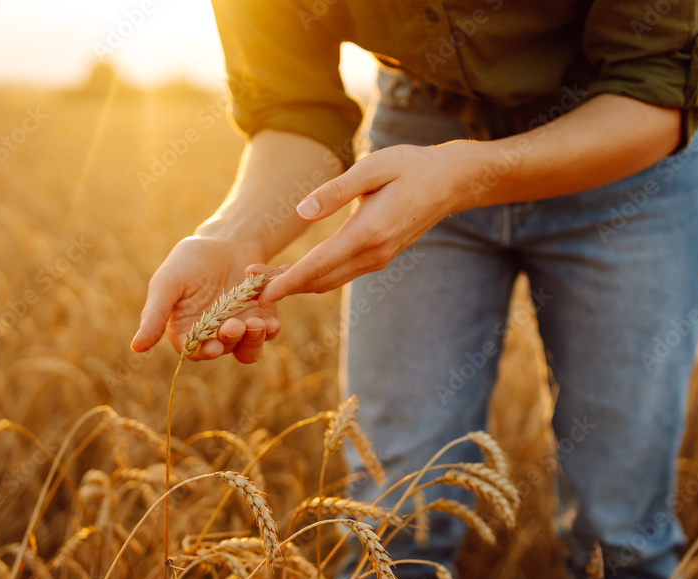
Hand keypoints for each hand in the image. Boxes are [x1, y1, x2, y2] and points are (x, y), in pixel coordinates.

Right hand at [131, 236, 281, 362]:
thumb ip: (154, 316)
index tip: (213, 346)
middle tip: (236, 325)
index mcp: (188, 331)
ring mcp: (240, 328)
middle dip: (231, 340)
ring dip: (254, 340)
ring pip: (249, 348)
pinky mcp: (262, 318)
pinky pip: (269, 332)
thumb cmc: (190, 261)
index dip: (204, 352)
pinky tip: (271, 319)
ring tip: (257, 324)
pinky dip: (271, 328)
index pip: (194, 351)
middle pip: (224, 350)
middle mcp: (214, 335)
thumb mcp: (168, 284)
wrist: (226, 241)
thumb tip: (135, 347)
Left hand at [259, 142, 472, 305]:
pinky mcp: (378, 257)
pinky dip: (314, 278)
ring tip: (262, 279)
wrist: (450, 182)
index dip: (286, 280)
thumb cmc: (410, 167)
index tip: (260, 292)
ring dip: (296, 284)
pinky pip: (340, 275)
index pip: (318, 265)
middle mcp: (372, 254)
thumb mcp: (372, 168)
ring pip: (329, 281)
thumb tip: (302, 211)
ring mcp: (377, 259)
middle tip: (247, 287)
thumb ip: (336, 190)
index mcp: (368, 233)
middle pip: (319, 280)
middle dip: (283, 286)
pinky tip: (293, 272)